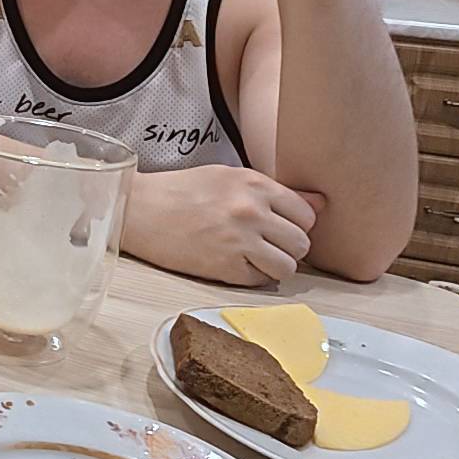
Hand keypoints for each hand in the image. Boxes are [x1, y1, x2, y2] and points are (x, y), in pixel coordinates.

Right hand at [122, 165, 317, 285]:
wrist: (137, 210)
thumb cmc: (179, 191)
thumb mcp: (227, 177)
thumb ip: (275, 192)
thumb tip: (322, 203)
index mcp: (254, 184)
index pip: (306, 215)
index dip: (296, 224)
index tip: (279, 228)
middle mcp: (251, 211)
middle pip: (301, 243)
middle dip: (288, 248)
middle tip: (265, 246)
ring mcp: (239, 240)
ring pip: (288, 267)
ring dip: (274, 266)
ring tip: (253, 258)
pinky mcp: (224, 267)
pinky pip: (260, 281)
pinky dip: (252, 277)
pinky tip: (233, 264)